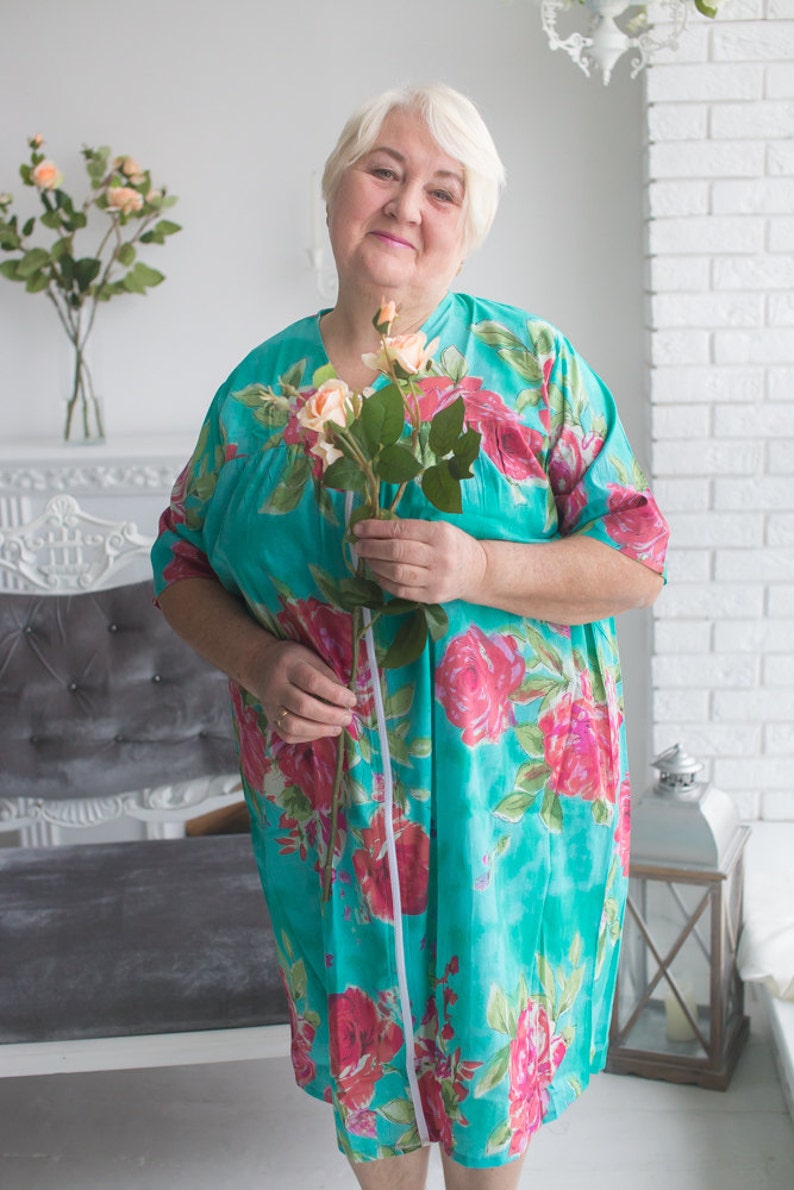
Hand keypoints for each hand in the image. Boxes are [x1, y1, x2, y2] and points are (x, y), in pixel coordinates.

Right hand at [247, 637, 356, 743]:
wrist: (260, 666)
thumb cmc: (294, 661)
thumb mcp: (310, 657)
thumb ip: (327, 676)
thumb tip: (346, 698)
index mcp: (288, 666)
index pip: (312, 682)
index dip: (335, 694)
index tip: (352, 700)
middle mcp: (276, 687)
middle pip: (303, 706)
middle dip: (330, 715)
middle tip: (347, 718)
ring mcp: (270, 706)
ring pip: (293, 725)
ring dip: (320, 730)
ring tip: (337, 728)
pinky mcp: (270, 720)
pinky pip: (288, 735)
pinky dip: (308, 736)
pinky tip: (322, 730)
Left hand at [352, 517, 486, 605]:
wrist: (478, 571)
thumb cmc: (453, 545)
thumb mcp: (440, 529)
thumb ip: (412, 529)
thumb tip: (375, 529)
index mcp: (440, 534)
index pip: (401, 530)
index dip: (376, 529)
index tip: (358, 528)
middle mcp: (439, 557)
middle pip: (397, 552)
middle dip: (372, 547)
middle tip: (358, 545)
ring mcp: (435, 579)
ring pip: (397, 572)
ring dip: (375, 564)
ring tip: (366, 558)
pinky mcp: (431, 597)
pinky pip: (401, 590)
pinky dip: (384, 581)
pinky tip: (377, 573)